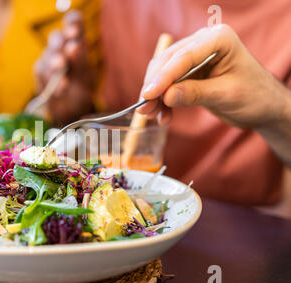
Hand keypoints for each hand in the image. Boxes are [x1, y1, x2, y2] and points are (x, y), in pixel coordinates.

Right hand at [35, 10, 95, 125]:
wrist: (72, 111)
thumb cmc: (81, 88)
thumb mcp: (86, 75)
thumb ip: (80, 60)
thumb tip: (73, 45)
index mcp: (76, 42)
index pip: (73, 23)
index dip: (72, 22)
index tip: (74, 31)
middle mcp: (61, 48)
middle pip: (56, 37)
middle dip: (61, 42)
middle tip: (68, 49)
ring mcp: (48, 60)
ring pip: (48, 54)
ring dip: (56, 63)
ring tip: (64, 75)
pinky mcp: (40, 73)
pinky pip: (41, 71)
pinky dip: (52, 81)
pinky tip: (62, 89)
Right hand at [138, 24, 287, 128]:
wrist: (263, 106)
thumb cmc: (254, 96)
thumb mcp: (226, 95)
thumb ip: (196, 94)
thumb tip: (166, 96)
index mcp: (218, 39)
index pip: (183, 57)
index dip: (163, 77)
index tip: (148, 95)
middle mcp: (203, 42)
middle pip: (167, 62)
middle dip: (154, 87)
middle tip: (144, 109)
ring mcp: (194, 57)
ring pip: (163, 73)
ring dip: (155, 96)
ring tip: (151, 116)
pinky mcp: (189, 73)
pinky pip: (168, 85)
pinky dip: (162, 101)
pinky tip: (163, 117)